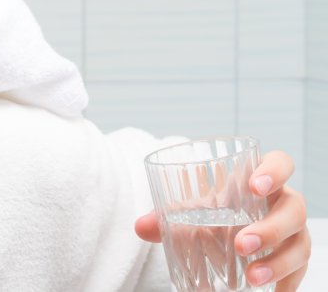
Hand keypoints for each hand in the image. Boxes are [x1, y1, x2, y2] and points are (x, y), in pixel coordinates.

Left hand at [135, 150, 310, 289]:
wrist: (231, 232)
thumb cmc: (217, 211)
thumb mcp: (194, 210)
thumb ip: (168, 215)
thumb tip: (141, 226)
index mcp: (262, 180)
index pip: (281, 162)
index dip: (274, 170)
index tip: (254, 186)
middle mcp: (284, 203)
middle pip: (293, 210)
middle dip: (270, 228)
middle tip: (240, 244)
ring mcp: (294, 233)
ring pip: (300, 245)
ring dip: (278, 263)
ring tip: (252, 278)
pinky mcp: (295, 260)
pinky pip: (300, 273)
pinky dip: (287, 284)